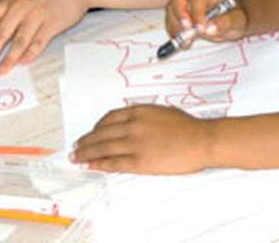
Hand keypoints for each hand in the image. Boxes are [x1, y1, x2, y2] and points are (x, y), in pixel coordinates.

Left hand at [0, 0, 89, 74]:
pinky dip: (30, 54)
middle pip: (1, 33)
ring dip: (9, 59)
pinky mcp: (52, 24)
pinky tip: (24, 62)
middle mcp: (22, 7)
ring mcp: (37, 16)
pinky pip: (37, 43)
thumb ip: (9, 5)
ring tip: (2, 70)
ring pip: (18, 42)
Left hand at [70, 105, 212, 173]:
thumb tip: (132, 123)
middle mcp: (133, 125)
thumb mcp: (163, 112)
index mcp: (139, 111)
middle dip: (85, 141)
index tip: (90, 132)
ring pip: (102, 148)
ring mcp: (135, 144)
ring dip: (86, 153)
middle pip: (101, 133)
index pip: (109, 118)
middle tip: (77, 147)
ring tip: (77, 157)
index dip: (96, 127)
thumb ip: (145, 117)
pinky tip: (92, 166)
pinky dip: (99, 164)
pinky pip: (113, 163)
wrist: (202, 140)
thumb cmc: (189, 127)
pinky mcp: (139, 161)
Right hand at [165, 0, 246, 48]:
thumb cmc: (235, 16)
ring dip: (175, 25)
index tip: (201, 29)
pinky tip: (183, 41)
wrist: (232, 21)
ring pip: (171, 7)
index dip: (197, 13)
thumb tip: (210, 28)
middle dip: (179, 12)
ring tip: (187, 40)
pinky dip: (173, 31)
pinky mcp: (178, 10)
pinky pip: (170, 18)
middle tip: (186, 29)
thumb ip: (226, 22)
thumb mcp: (238, 20)